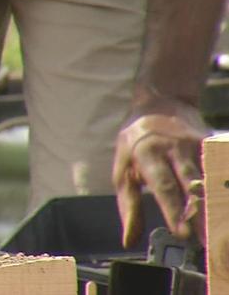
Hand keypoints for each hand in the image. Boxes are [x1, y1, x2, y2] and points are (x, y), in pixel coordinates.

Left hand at [112, 97, 209, 247]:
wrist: (161, 102)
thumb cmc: (136, 143)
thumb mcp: (123, 170)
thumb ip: (129, 206)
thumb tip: (129, 239)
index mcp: (148, 153)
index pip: (163, 186)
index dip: (173, 210)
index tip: (183, 233)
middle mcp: (174, 148)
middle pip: (191, 183)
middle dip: (200, 211)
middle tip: (209, 238)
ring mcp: (196, 143)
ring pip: (211, 175)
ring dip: (217, 201)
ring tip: (222, 225)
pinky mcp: (212, 142)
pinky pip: (220, 166)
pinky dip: (224, 184)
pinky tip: (225, 202)